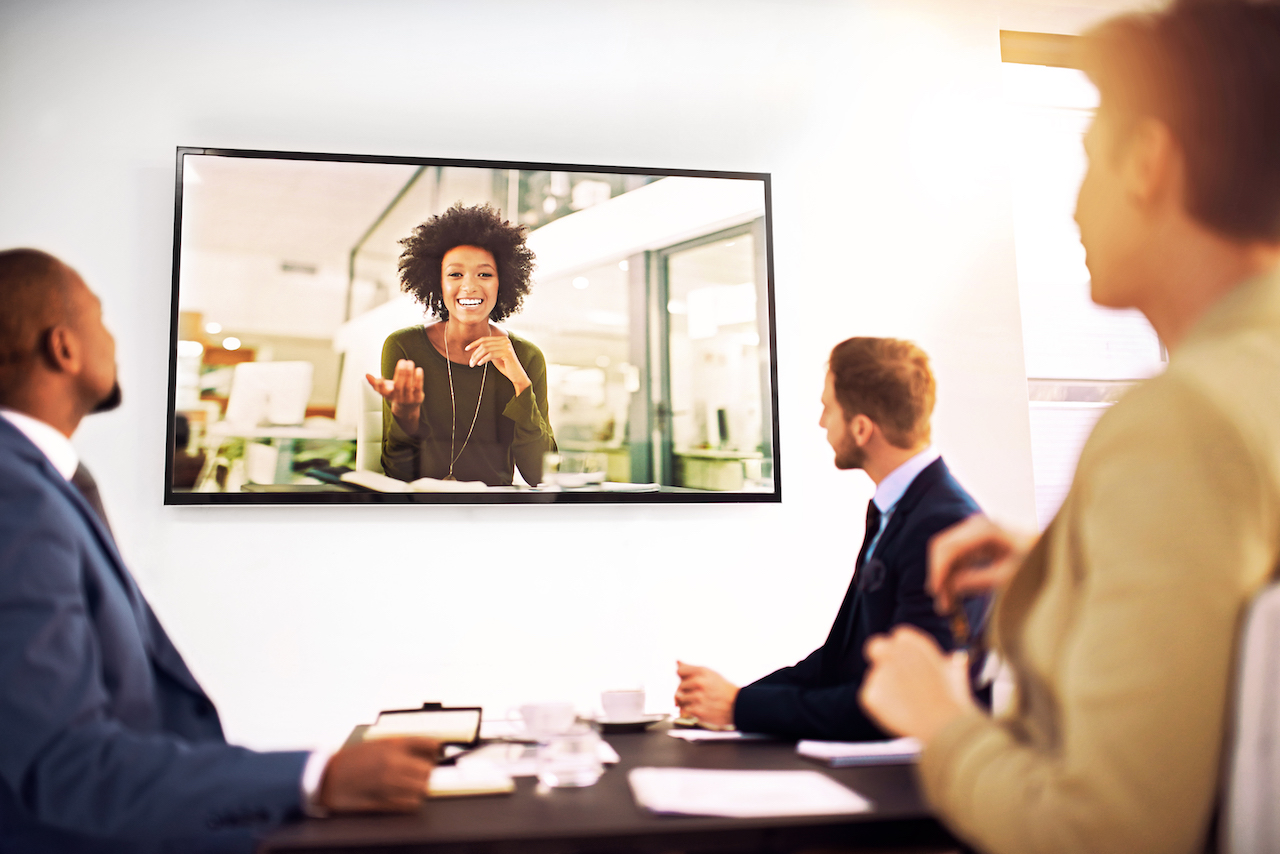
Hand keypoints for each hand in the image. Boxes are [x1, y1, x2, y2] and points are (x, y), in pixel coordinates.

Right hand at [318, 737, 438, 812]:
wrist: (328, 777)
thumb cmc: (353, 759)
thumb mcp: (379, 743)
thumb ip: (404, 745)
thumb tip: (430, 749)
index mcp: (393, 745)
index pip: (430, 745)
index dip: (436, 751)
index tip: (437, 754)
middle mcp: (393, 762)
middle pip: (428, 770)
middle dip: (426, 773)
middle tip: (419, 773)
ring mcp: (389, 782)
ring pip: (422, 788)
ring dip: (420, 788)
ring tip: (410, 786)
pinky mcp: (383, 800)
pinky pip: (410, 804)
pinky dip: (411, 801)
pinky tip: (404, 797)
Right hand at [365, 360, 424, 430]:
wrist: (407, 409)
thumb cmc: (396, 395)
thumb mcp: (385, 389)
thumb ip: (375, 383)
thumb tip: (366, 375)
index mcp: (388, 395)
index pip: (382, 391)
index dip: (380, 385)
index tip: (380, 378)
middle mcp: (398, 398)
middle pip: (398, 386)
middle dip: (400, 373)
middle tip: (401, 361)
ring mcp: (408, 399)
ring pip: (408, 386)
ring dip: (409, 374)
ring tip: (409, 362)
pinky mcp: (418, 398)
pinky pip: (418, 388)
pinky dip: (418, 379)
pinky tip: (418, 369)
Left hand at [465, 334, 530, 395]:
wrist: (516, 375)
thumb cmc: (506, 366)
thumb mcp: (494, 356)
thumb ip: (487, 350)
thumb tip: (474, 349)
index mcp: (502, 339)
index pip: (485, 339)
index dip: (474, 343)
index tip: (466, 348)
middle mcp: (505, 340)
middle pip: (484, 344)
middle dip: (475, 353)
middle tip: (470, 361)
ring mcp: (506, 346)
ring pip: (486, 349)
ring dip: (477, 357)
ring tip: (473, 363)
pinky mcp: (507, 353)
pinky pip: (491, 355)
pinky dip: (483, 359)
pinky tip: (479, 364)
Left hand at [674, 661, 738, 727]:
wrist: (738, 706)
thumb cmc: (723, 689)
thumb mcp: (709, 674)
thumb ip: (691, 669)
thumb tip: (677, 661)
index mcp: (702, 671)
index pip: (679, 671)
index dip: (683, 678)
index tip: (689, 682)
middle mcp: (699, 682)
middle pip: (679, 686)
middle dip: (685, 692)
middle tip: (695, 695)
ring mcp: (698, 697)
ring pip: (679, 699)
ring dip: (685, 702)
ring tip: (696, 703)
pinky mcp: (698, 711)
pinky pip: (683, 710)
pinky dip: (688, 711)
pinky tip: (697, 709)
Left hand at [860, 626, 972, 742]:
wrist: (944, 726)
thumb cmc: (953, 702)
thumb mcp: (956, 674)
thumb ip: (950, 663)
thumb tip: (955, 659)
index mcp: (914, 644)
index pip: (899, 637)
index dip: (902, 651)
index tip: (908, 664)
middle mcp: (893, 653)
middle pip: (876, 646)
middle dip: (880, 658)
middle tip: (892, 678)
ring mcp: (879, 673)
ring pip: (876, 678)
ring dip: (886, 689)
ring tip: (910, 706)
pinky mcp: (870, 694)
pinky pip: (871, 698)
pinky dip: (881, 706)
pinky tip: (900, 714)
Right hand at [928, 514, 1031, 615]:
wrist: (1055, 554)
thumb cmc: (1037, 563)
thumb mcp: (1010, 576)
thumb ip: (978, 580)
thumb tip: (951, 587)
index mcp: (984, 529)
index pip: (946, 547)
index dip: (937, 571)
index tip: (936, 595)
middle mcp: (976, 525)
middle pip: (943, 549)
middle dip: (939, 577)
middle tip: (943, 606)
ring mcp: (975, 530)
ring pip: (948, 554)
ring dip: (946, 578)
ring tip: (949, 606)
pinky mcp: (977, 540)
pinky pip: (957, 557)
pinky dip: (954, 575)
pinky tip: (957, 594)